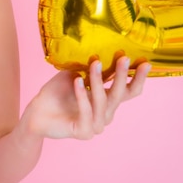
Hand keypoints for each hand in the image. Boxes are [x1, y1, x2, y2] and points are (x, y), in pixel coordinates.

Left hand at [24, 56, 150, 139]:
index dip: (138, 78)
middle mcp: (106, 114)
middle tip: (124, 58)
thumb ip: (94, 69)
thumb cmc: (57, 92)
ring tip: (95, 62)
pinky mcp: (84, 132)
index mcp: (108, 101)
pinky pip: (86, 111)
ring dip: (98, 81)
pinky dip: (82, 95)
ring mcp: (97, 125)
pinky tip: (77, 80)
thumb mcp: (77, 75)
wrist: (37, 111)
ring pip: (102, 101)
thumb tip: (108, 51)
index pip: (130, 91)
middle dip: (122, 75)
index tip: (145, 62)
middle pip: (119, 94)